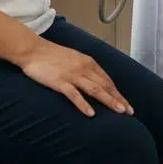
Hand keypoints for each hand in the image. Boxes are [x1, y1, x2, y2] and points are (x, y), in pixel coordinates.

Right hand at [17, 37, 133, 116]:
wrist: (33, 49)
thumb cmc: (53, 55)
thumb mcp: (74, 59)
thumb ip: (85, 69)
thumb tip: (96, 81)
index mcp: (88, 62)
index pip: (107, 80)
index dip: (118, 93)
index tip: (127, 105)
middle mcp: (83, 67)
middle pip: (104, 85)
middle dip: (118, 99)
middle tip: (129, 112)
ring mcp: (72, 74)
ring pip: (94, 89)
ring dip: (108, 101)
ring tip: (119, 112)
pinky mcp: (60, 81)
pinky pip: (74, 94)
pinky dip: (83, 104)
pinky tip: (91, 114)